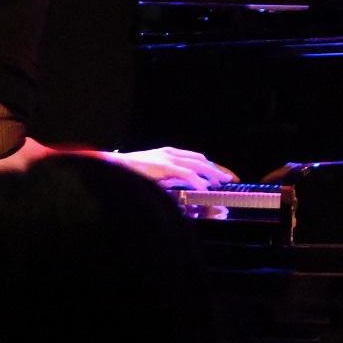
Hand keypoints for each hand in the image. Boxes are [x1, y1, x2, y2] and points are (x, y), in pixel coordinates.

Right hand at [109, 145, 238, 189]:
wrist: (113, 167)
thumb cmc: (131, 173)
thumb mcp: (154, 175)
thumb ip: (170, 179)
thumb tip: (184, 187)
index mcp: (169, 153)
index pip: (196, 158)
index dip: (211, 166)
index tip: (221, 175)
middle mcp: (171, 153)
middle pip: (201, 160)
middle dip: (216, 170)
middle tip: (229, 179)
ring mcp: (168, 158)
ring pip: (197, 165)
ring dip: (211, 175)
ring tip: (220, 184)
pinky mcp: (164, 166)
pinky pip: (186, 174)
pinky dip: (197, 181)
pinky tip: (204, 188)